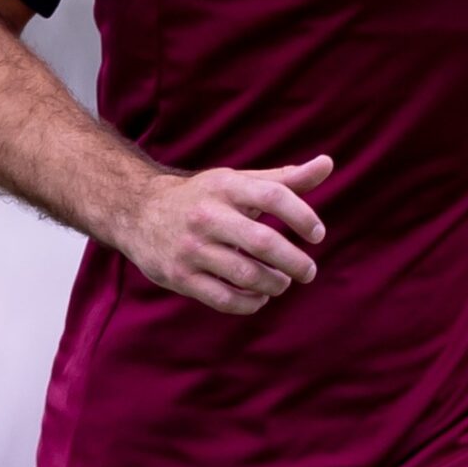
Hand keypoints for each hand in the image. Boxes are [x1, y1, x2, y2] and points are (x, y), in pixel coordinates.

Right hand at [115, 155, 333, 315]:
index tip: (317, 235)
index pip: (273, 196)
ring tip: (283, 282)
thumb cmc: (204, 197)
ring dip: (275, 284)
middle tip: (308, 271)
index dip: (302, 215)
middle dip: (295, 262)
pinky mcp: (179, 276)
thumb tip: (328, 163)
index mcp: (226, 186)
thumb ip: (285, 179)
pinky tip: (259, 296)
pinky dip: (250, 303)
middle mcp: (207, 215)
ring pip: (246, 275)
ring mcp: (191, 248)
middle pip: (263, 242)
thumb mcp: (239, 182)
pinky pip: (224, 299)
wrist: (138, 212)